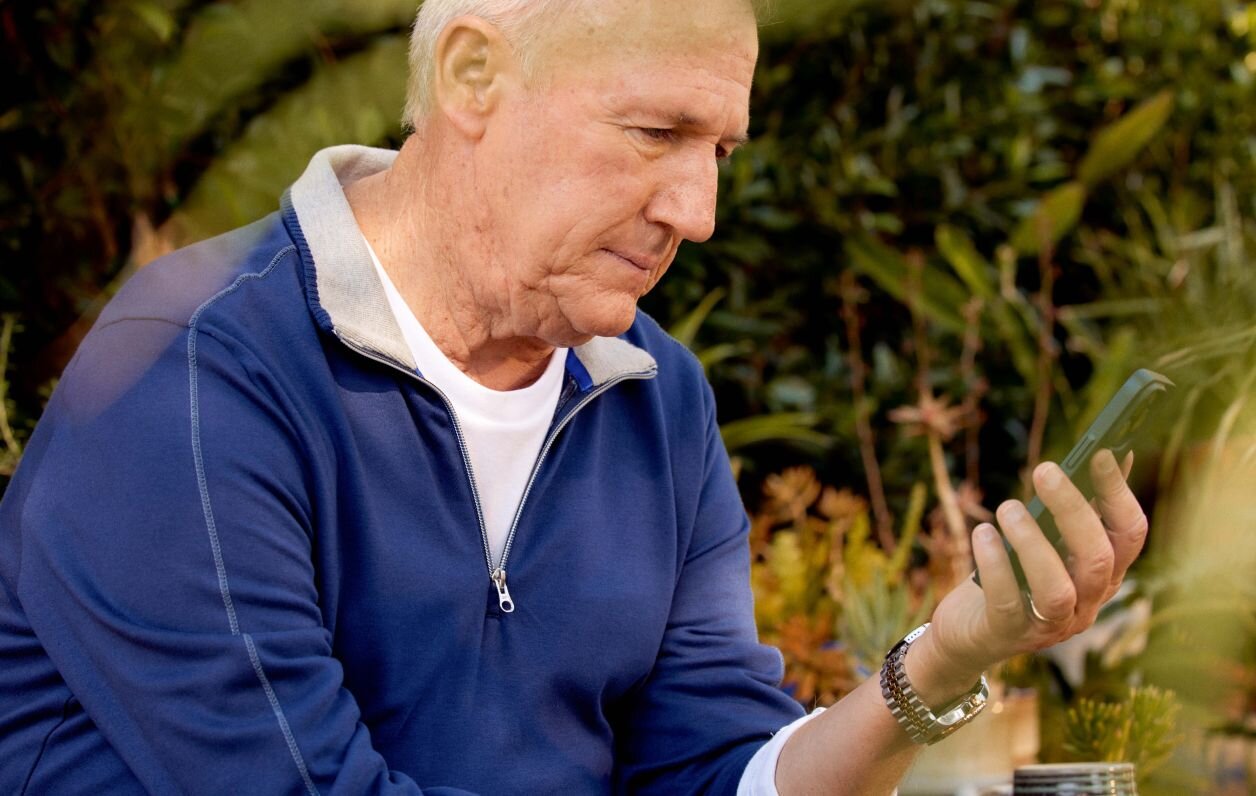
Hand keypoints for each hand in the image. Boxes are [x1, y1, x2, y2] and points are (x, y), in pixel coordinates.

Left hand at [908, 449, 1147, 699]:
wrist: (970, 632)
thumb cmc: (1013, 575)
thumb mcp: (1047, 541)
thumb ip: (1076, 509)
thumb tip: (1114, 454)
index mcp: (1102, 575)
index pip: (1129, 536)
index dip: (1118, 494)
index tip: (1100, 454)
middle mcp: (1087, 603)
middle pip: (1098, 559)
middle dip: (1072, 510)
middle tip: (1044, 469)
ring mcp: (1051, 624)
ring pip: (1058, 589)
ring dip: (1032, 542)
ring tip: (1007, 508)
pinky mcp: (1009, 633)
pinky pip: (1007, 602)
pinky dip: (995, 564)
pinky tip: (982, 532)